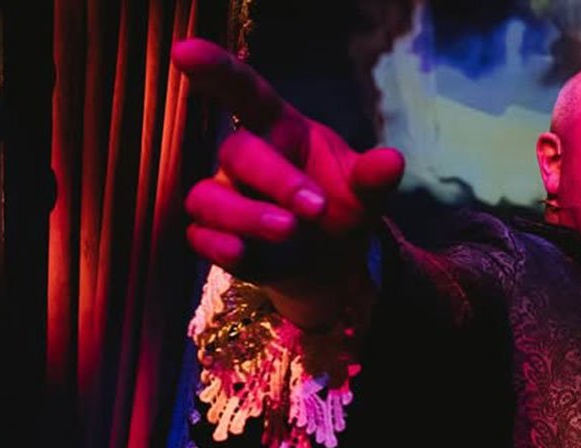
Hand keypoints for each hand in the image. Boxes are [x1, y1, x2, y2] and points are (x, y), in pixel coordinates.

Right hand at [171, 38, 403, 327]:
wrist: (333, 262)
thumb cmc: (341, 208)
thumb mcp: (365, 192)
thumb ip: (373, 177)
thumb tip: (393, 161)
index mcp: (279, 129)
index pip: (244, 91)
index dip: (216, 70)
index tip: (187, 52)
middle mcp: (245, 159)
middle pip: (238, 153)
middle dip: (276, 180)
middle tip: (316, 208)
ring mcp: (225, 196)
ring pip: (209, 197)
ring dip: (248, 216)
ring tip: (290, 231)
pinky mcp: (216, 236)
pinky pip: (199, 236)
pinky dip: (219, 245)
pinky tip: (242, 253)